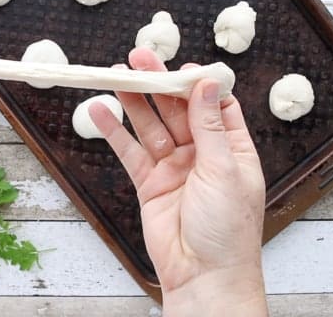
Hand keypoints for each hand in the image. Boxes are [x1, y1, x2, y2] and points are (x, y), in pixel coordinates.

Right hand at [90, 49, 267, 315]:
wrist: (202, 275)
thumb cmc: (227, 230)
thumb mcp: (224, 170)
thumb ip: (210, 126)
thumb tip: (207, 86)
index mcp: (231, 149)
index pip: (215, 105)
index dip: (197, 84)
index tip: (181, 66)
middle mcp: (202, 155)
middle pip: (177, 109)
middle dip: (159, 84)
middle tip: (140, 58)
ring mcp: (173, 168)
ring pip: (151, 125)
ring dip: (134, 101)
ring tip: (116, 74)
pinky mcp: (149, 183)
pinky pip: (130, 151)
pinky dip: (114, 132)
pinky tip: (101, 110)